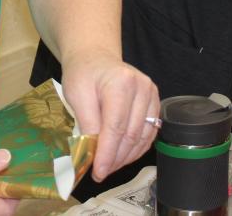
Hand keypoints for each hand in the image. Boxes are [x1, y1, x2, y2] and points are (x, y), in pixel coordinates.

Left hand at [60, 49, 159, 181]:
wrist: (95, 58)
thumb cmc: (83, 74)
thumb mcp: (76, 94)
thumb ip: (87, 122)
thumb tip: (93, 152)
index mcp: (122, 82)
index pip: (116, 127)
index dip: (107, 153)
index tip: (97, 172)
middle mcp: (142, 87)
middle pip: (131, 134)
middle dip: (115, 158)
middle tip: (99, 172)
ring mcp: (152, 95)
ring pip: (142, 138)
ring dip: (125, 157)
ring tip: (108, 166)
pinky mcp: (155, 103)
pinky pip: (149, 134)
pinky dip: (135, 149)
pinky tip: (121, 156)